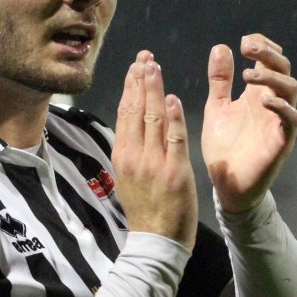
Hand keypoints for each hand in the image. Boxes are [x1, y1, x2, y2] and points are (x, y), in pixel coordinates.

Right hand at [112, 50, 198, 248]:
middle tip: (145, 57)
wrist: (156, 240)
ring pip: (153, 119)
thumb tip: (131, 126)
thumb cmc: (145, 210)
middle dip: (140, 80)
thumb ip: (131, 151)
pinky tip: (174, 99)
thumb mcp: (128, 177)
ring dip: (154, 90)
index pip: (125, 113)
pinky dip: (174, 117)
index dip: (131, 87)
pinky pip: (174, 139)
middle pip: (136, 110)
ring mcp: (154, 163)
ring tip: (155, 68)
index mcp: (122, 155)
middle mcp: (134, 155)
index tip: (136, 66)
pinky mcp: (174, 171)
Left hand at [201, 34, 296, 213]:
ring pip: (290, 90)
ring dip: (272, 77)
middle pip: (282, 69)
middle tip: (248, 47)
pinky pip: (291, 120)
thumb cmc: (224, 147)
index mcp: (257, 94)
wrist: (227, 184)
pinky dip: (281, 107)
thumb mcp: (217, 108)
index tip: (245, 41)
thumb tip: (221, 47)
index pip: (269, 62)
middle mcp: (272, 104)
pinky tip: (264, 100)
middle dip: (268, 54)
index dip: (263, 46)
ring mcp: (279, 121)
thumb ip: (220, 81)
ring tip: (249, 75)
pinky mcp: (282, 142)